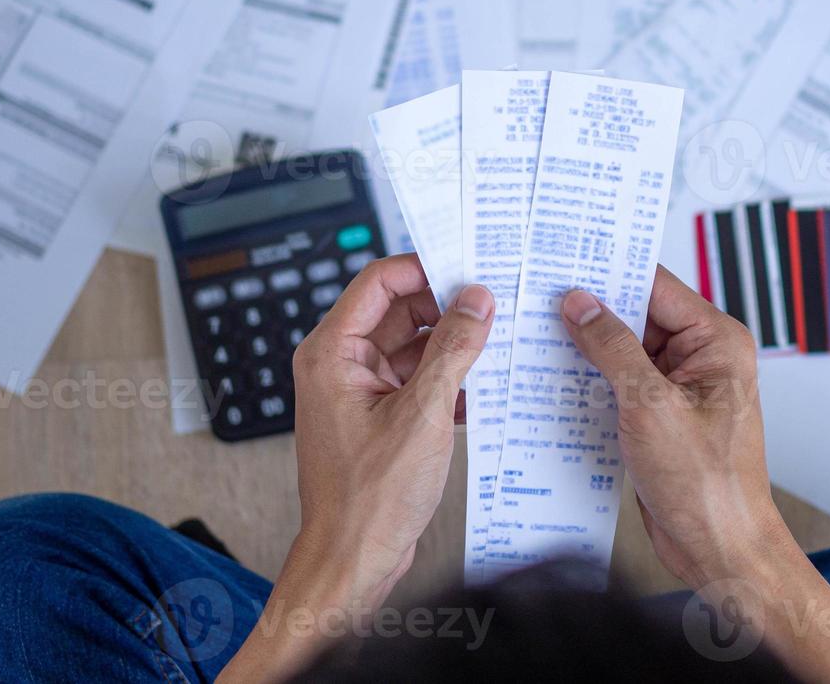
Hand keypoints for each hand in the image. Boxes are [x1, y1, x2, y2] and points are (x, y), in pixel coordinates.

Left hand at [221, 254, 493, 682]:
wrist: (353, 561)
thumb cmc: (368, 500)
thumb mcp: (422, 414)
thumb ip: (452, 350)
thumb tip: (477, 301)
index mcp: (332, 352)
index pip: (380, 282)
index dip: (426, 269)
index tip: (470, 268)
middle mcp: (340, 364)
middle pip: (400, 309)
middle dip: (447, 308)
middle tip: (495, 306)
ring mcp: (359, 390)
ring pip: (413, 344)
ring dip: (452, 346)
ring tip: (497, 346)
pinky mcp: (379, 415)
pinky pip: (416, 377)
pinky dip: (447, 378)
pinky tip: (480, 389)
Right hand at [560, 266, 775, 587]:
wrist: (718, 548)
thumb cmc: (707, 485)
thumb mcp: (650, 406)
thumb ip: (612, 348)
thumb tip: (580, 304)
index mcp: (715, 342)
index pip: (655, 286)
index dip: (609, 272)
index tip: (565, 261)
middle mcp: (701, 358)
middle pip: (636, 315)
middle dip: (591, 310)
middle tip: (539, 297)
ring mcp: (679, 387)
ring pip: (623, 350)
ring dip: (586, 349)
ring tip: (537, 335)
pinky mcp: (659, 414)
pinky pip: (620, 382)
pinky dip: (591, 381)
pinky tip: (555, 379)